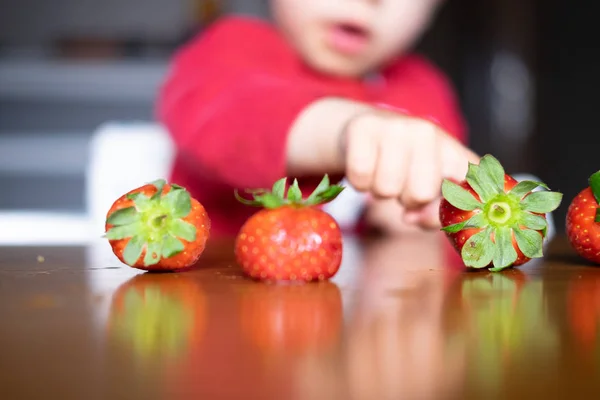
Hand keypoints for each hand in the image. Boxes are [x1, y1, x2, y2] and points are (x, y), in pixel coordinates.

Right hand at [340, 111, 479, 228]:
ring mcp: (396, 126)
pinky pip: (361, 175)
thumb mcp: (424, 186)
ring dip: (379, 191)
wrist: (364, 131)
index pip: (469, 184)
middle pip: (421, 194)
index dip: (453, 208)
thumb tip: (414, 218)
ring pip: (387, 188)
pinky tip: (365, 168)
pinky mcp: (364, 127)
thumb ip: (433, 211)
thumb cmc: (400, 165)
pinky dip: (359, 181)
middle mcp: (428, 132)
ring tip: (381, 175)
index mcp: (451, 150)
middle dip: (406, 200)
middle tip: (401, 186)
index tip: (433, 215)